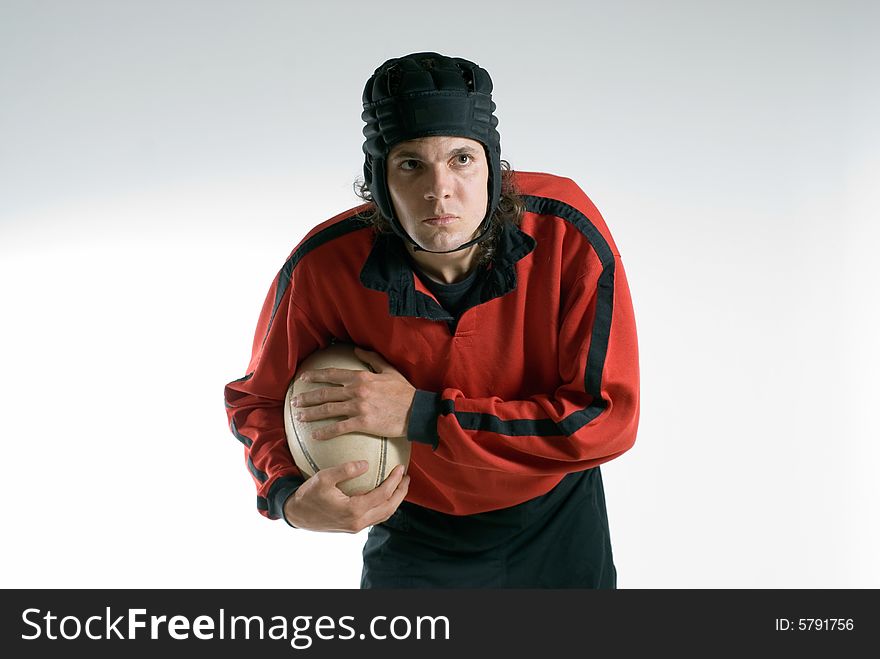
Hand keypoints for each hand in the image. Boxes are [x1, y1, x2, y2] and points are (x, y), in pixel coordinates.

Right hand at [283, 461, 409, 532]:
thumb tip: (366, 464)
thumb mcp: (324, 478)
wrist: (297, 514)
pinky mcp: (353, 527)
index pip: (382, 495)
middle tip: (406, 477)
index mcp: (353, 510)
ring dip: (395, 500)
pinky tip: (385, 495)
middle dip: (401, 492)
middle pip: (389, 508)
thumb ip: (345, 470)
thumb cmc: (309, 495)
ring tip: (400, 485)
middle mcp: (358, 522)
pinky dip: (385, 506)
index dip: (394, 481)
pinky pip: (375, 517)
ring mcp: (356, 526)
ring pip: (384, 515)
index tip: (400, 467)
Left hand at [290, 347, 415, 439]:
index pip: (332, 375)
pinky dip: (325, 432)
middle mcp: (356, 391)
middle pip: (325, 393)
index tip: (302, 379)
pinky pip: (339, 428)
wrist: (417, 411)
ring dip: (311, 414)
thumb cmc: (404, 392)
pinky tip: (315, 435)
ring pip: (328, 410)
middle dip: (307, 397)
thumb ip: (372, 359)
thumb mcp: (389, 371)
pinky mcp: (363, 423)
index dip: (315, 376)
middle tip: (294, 401)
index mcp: (361, 377)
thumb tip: (357, 350)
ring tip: (298, 417)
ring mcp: (358, 407)